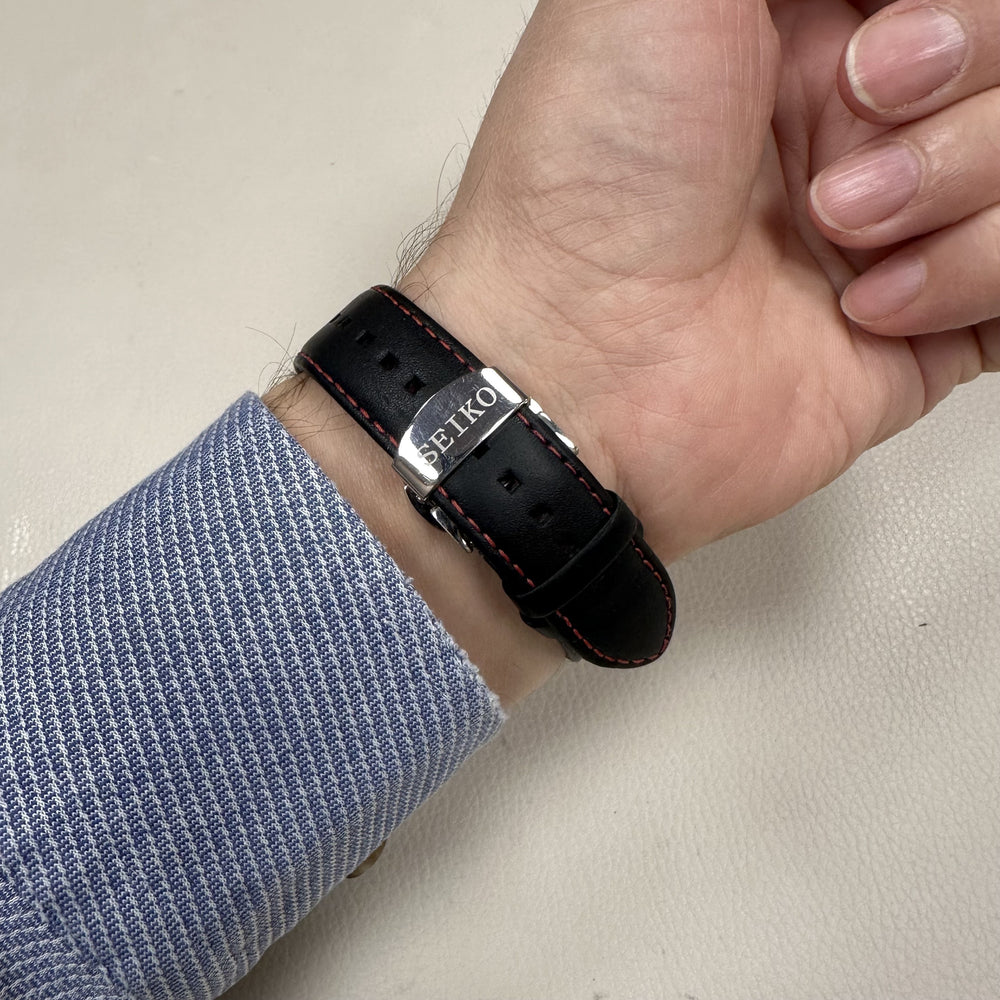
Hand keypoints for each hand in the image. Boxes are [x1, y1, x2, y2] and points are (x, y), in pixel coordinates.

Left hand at [400, 0, 995, 577]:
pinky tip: (867, 305)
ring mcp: (896, 224)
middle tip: (860, 106)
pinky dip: (975, 276)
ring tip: (835, 225)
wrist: (577, 367)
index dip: (951, 9)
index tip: (873, 35)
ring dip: (956, 180)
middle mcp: (854, 120)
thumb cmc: (586, 180)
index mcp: (798, 24)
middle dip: (965, 63)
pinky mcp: (925, 327)